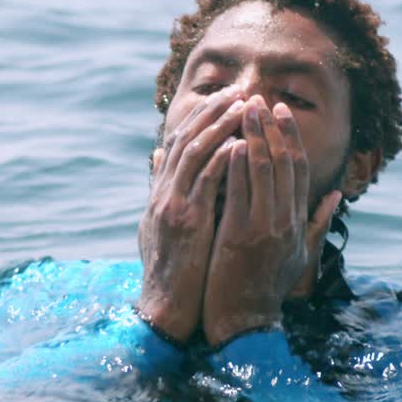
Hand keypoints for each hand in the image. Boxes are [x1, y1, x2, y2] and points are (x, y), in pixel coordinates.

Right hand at [137, 87, 245, 342]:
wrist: (165, 310)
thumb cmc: (169, 274)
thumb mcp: (158, 227)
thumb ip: (160, 190)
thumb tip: (157, 156)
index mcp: (161, 195)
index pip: (180, 143)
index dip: (203, 118)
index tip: (227, 98)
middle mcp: (164, 195)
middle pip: (188, 139)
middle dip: (214, 112)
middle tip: (240, 90)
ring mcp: (173, 206)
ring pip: (196, 152)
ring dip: (221, 126)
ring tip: (244, 106)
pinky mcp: (186, 221)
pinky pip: (206, 181)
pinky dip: (222, 158)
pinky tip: (240, 143)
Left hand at [201, 96, 341, 346]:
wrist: (245, 323)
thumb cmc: (267, 288)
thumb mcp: (300, 255)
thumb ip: (317, 223)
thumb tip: (337, 196)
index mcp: (296, 221)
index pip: (297, 169)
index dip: (289, 137)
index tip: (278, 111)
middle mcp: (284, 220)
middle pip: (282, 163)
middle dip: (270, 127)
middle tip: (258, 98)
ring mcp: (263, 228)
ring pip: (262, 172)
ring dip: (252, 136)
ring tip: (241, 109)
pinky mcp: (239, 237)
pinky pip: (239, 194)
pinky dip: (236, 167)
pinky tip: (231, 143)